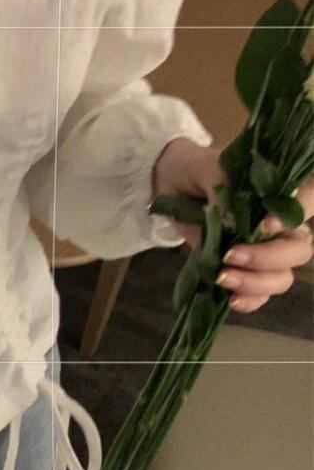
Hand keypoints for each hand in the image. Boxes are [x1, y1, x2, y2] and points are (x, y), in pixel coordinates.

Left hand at [153, 136, 313, 313]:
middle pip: (299, 250)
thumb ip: (223, 192)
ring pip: (283, 277)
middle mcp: (279, 224)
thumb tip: (231, 224)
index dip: (294, 217)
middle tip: (232, 254)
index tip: (265, 225)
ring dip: (256, 282)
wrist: (171, 185)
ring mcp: (264, 251)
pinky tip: (230, 298)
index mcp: (277, 192)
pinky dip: (250, 300)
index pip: (308, 201)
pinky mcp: (246, 272)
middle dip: (269, 258)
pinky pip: (262, 296)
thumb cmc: (197, 169)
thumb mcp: (208, 170)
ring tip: (223, 276)